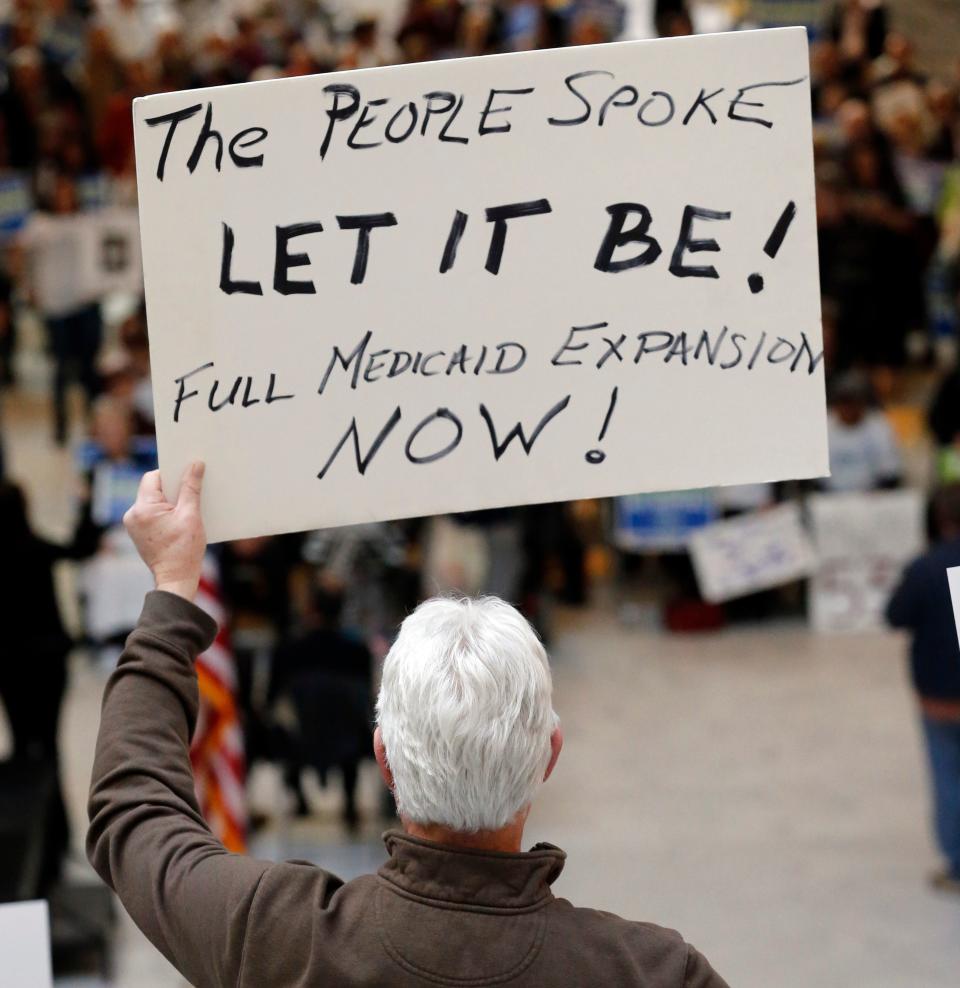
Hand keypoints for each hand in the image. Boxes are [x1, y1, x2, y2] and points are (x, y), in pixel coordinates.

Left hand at [124, 462, 206, 600]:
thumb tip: (195, 465)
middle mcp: (132, 514)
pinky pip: (151, 513)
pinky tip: (179, 520)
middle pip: (152, 489)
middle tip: (190, 493)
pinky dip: (165, 512)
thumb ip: (191, 487)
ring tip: (185, 510)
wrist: (175, 579)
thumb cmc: (184, 550)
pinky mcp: (138, 532)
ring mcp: (133, 524)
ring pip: (152, 501)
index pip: (153, 477)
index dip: (171, 473)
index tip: (187, 476)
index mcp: (143, 508)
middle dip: (172, 489)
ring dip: (169, 501)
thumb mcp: (191, 515)